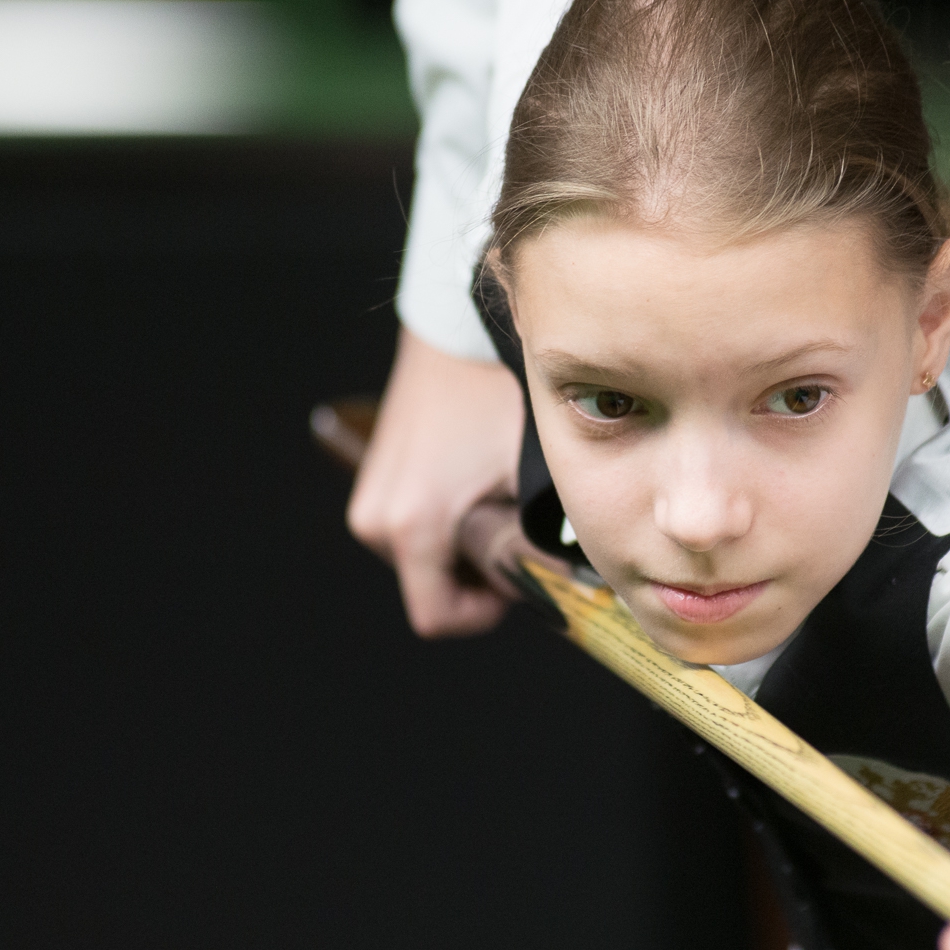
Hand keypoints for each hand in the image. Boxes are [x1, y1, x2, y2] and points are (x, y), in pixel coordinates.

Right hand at [346, 329, 527, 637]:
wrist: (456, 333)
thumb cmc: (495, 394)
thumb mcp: (532, 474)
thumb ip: (545, 538)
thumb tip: (578, 584)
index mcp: (412, 525)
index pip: (436, 616)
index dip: (483, 614)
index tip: (514, 583)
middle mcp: (377, 517)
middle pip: (429, 587)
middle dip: (474, 574)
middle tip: (515, 533)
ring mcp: (370, 496)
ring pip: (419, 559)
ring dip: (460, 548)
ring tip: (495, 501)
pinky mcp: (373, 478)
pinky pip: (408, 528)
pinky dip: (442, 523)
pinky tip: (473, 485)